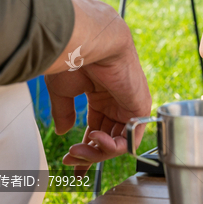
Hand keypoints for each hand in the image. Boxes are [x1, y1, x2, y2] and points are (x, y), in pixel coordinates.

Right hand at [45, 37, 150, 174]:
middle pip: (108, 139)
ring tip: (79, 151)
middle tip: (71, 159)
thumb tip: (62, 131)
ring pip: (119, 143)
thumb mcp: (63, 91)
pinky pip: (131, 137)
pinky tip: (95, 139)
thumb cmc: (75, 58)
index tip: (70, 162)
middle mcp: (116, 100)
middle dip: (89, 155)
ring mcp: (129, 104)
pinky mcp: (140, 106)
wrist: (90, 41)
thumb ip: (64, 113)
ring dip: (97, 153)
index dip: (85, 149)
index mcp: (100, 94)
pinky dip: (113, 146)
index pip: (97, 128)